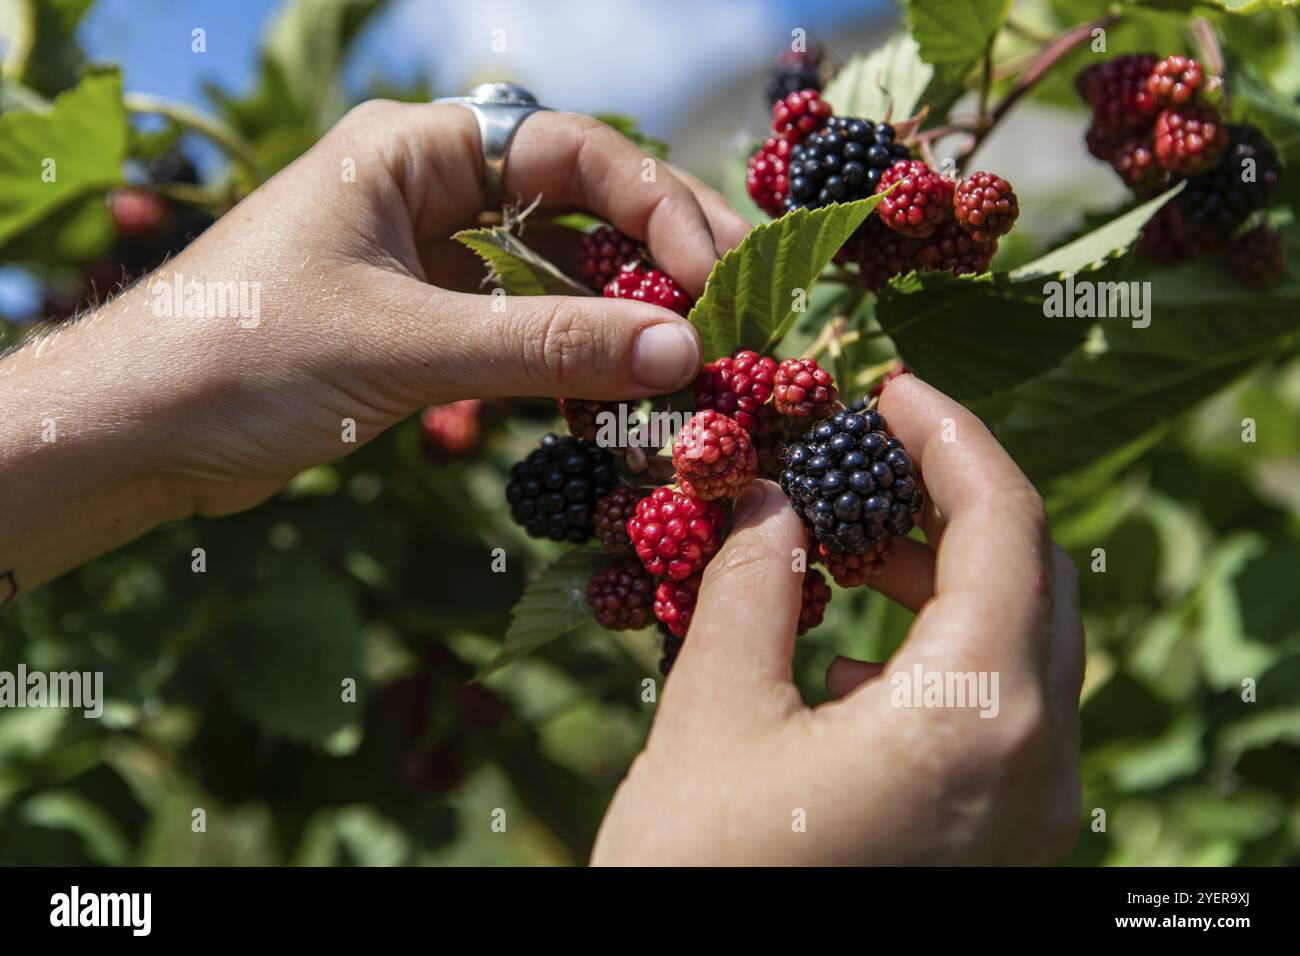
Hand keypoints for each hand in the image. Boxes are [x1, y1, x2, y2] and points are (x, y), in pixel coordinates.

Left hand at [0, 102, 750, 591]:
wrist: (134, 431)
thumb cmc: (242, 357)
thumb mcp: (406, 344)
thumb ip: (545, 345)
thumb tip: (681, 354)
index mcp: (414, 151)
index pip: (569, 150)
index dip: (654, 206)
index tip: (711, 277)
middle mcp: (428, 192)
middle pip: (574, 204)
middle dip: (657, 254)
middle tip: (739, 305)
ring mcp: (427, 261)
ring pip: (553, 272)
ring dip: (621, 313)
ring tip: (697, 357)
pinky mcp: (421, 325)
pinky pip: (521, 328)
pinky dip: (572, 358)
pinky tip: (621, 392)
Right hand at [592, 374, 1083, 864]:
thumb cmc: (706, 878)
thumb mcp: (713, 714)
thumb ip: (751, 583)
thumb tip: (768, 497)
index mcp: (979, 716)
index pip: (1004, 522)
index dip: (949, 436)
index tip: (889, 389)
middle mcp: (1036, 767)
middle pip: (1034, 577)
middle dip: (949, 503)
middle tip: (860, 466)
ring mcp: (1030, 820)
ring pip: (1027, 649)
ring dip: (946, 580)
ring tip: (846, 552)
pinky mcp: (1002, 851)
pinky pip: (1006, 718)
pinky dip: (945, 657)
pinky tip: (852, 662)